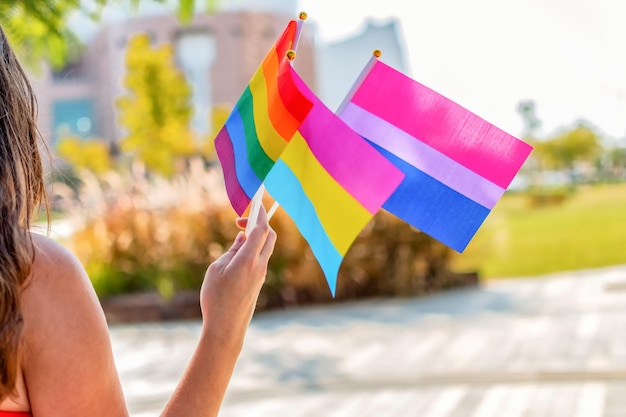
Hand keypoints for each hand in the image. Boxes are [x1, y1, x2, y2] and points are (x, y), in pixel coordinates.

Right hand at [199, 206, 276, 347]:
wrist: (226, 328)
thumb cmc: (216, 299)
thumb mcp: (216, 270)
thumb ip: (231, 251)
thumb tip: (243, 238)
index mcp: (248, 260)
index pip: (261, 229)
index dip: (259, 213)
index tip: (255, 202)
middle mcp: (259, 266)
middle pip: (269, 236)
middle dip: (260, 223)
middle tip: (241, 221)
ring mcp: (261, 274)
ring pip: (266, 247)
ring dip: (256, 236)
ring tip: (238, 234)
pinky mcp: (259, 282)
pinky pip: (261, 258)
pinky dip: (254, 248)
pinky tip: (239, 252)